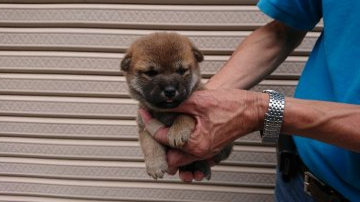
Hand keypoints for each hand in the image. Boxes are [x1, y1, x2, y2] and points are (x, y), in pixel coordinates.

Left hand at [139, 89, 266, 180]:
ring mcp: (206, 151)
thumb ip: (178, 105)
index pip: (163, 139)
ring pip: (179, 156)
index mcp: (195, 144)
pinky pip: (190, 152)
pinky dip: (180, 144)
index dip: (150, 124)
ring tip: (161, 127)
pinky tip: (177, 129)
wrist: (255, 110)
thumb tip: (161, 104)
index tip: (143, 112)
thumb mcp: (200, 101)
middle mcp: (200, 152)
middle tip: (151, 124)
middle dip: (157, 142)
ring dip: (169, 144)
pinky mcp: (210, 147)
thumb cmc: (233, 106)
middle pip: (169, 156)